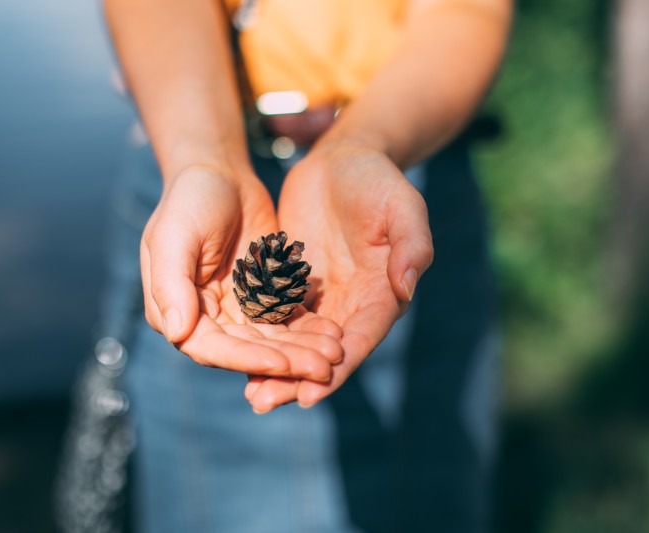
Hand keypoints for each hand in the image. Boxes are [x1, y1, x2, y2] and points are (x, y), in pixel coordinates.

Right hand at [140, 165, 343, 382]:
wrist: (220, 173)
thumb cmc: (189, 199)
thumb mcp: (173, 234)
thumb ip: (170, 283)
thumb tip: (176, 332)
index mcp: (176, 312)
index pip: (212, 349)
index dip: (246, 360)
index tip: (281, 363)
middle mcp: (206, 320)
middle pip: (248, 351)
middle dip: (286, 361)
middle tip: (324, 367)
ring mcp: (237, 311)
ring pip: (272, 341)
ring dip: (303, 350)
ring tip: (335, 353)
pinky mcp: (264, 297)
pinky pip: (287, 320)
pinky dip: (308, 328)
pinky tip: (335, 333)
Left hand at [245, 146, 432, 412]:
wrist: (344, 160)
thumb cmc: (378, 180)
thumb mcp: (403, 205)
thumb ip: (411, 245)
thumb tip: (407, 288)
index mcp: (383, 293)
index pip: (360, 338)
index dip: (336, 368)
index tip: (310, 393)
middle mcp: (354, 304)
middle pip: (326, 351)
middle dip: (297, 379)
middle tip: (264, 402)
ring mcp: (323, 297)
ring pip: (299, 342)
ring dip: (276, 368)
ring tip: (250, 394)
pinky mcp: (295, 285)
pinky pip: (278, 317)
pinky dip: (262, 338)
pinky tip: (237, 355)